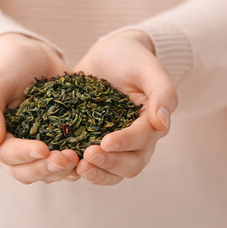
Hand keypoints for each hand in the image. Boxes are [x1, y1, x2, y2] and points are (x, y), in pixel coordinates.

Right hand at [0, 34, 79, 183]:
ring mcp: (34, 149)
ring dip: (61, 171)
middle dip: (46, 168)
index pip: (7, 154)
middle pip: (25, 172)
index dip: (24, 155)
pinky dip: (73, 166)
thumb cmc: (9, 69)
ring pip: (44, 173)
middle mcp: (13, 150)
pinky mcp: (54, 145)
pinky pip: (61, 164)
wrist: (32, 59)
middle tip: (67, 158)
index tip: (44, 149)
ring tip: (78, 159)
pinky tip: (86, 161)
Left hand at [74, 30, 177, 184]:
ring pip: (112, 171)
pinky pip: (91, 162)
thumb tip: (162, 124)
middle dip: (110, 164)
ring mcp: (114, 142)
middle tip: (87, 157)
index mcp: (151, 124)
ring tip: (76, 167)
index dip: (125, 143)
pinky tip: (63, 162)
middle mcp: (136, 139)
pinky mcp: (93, 140)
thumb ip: (163, 94)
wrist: (112, 54)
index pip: (143, 140)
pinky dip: (79, 167)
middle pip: (130, 165)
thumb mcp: (150, 69)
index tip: (106, 142)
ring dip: (96, 173)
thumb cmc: (134, 59)